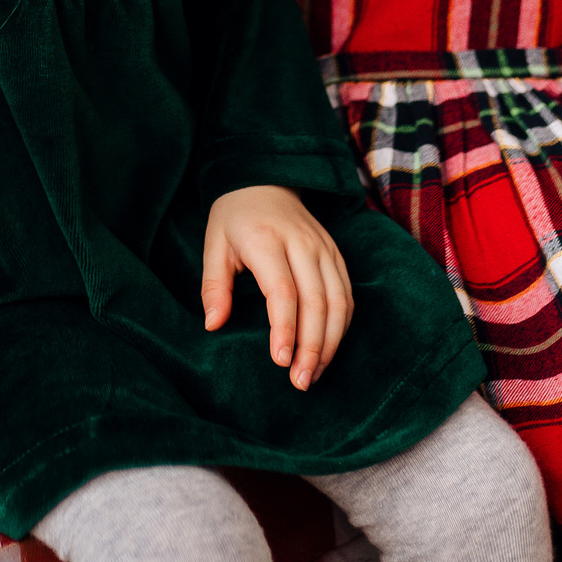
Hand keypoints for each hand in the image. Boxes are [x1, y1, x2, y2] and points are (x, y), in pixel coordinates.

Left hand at [200, 185, 352, 390]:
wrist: (265, 180)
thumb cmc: (234, 219)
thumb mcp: (214, 245)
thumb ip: (214, 286)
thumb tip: (214, 325)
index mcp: (267, 240)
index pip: (283, 291)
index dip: (285, 329)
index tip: (280, 361)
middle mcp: (302, 244)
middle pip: (317, 302)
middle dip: (312, 347)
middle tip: (301, 382)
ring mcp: (324, 249)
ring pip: (339, 302)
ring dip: (331, 343)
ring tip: (315, 374)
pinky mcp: (337, 255)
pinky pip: (347, 295)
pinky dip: (342, 327)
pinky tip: (328, 349)